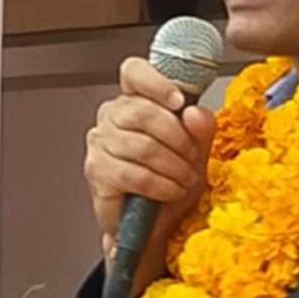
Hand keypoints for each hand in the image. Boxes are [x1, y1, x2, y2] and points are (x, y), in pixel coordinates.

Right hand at [84, 56, 218, 294]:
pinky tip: (169, 191)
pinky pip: (135, 174)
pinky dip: (161, 185)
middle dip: (178, 139)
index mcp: (134, 101)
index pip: (134, 72)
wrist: (153, 224)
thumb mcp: (196, 151)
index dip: (156, 81)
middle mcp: (111, 117)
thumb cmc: (170, 182)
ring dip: (173, 167)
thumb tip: (195, 112)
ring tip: (183, 179)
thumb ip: (200, 127)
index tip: (178, 100)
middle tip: (191, 158)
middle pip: (143, 111)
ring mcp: (100, 144)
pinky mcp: (97, 172)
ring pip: (143, 146)